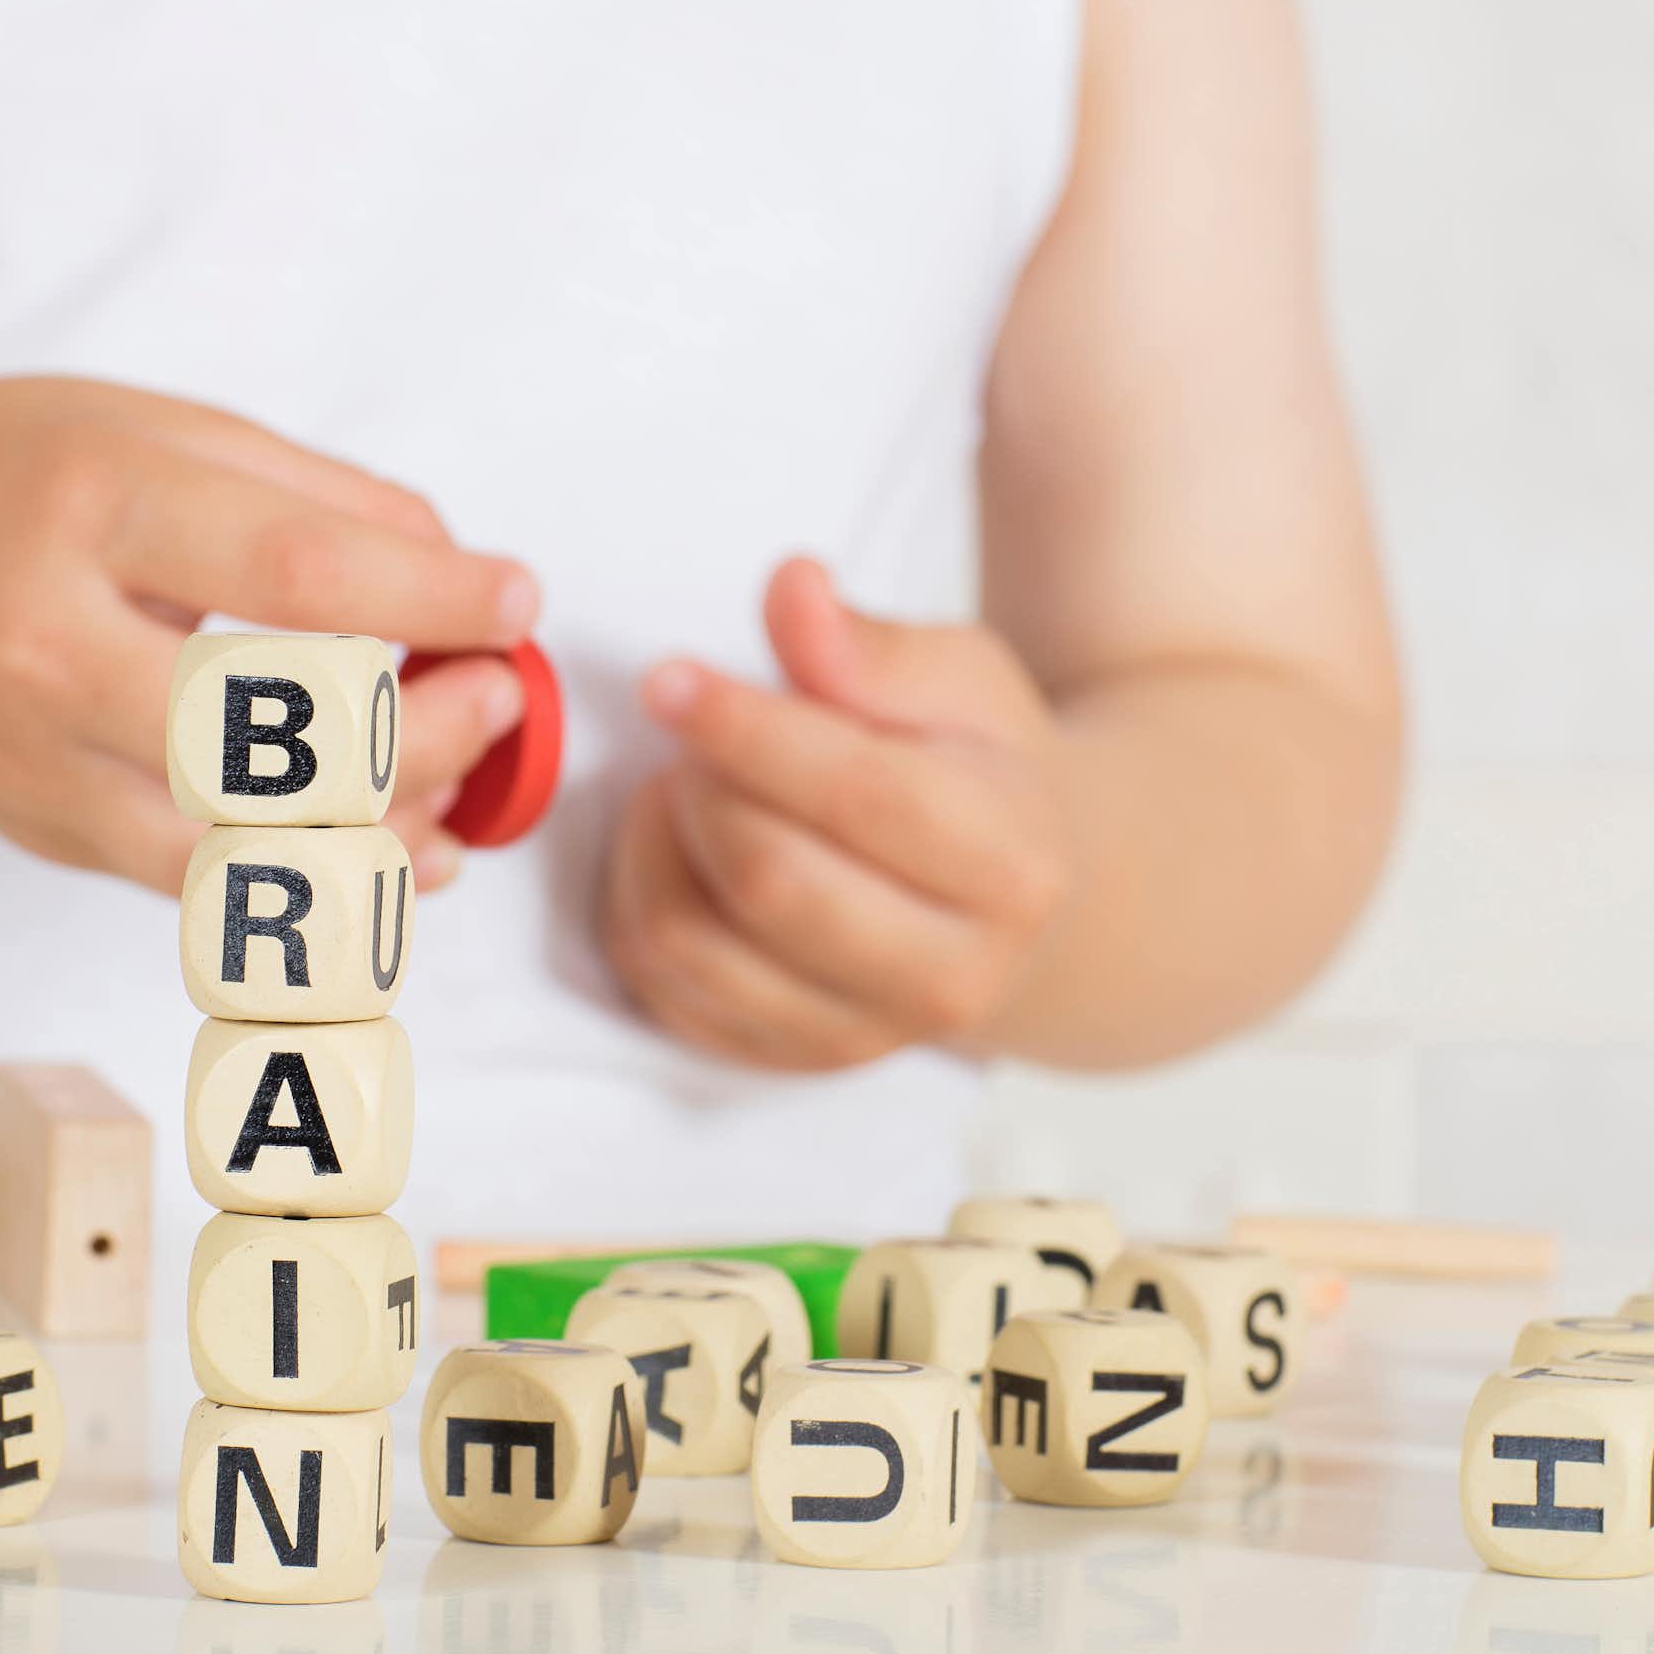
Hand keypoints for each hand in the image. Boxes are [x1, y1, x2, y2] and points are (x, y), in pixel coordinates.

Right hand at [0, 374, 535, 892]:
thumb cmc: (33, 474)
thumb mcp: (170, 431)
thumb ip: (325, 500)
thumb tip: (466, 581)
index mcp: (90, 508)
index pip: (297, 575)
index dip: (434, 601)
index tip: (517, 600)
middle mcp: (46, 643)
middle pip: (280, 738)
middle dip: (429, 731)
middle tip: (498, 693)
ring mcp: (33, 758)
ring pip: (249, 846)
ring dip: (391, 826)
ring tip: (463, 775)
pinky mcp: (39, 831)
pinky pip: (208, 888)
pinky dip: (324, 881)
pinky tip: (403, 849)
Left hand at [601, 559, 1075, 1071]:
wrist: (1014, 901)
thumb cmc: (978, 770)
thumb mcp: (961, 680)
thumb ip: (873, 644)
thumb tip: (794, 590)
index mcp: (1010, 867)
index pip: (856, 797)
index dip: (748, 730)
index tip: (670, 676)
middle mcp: (948, 978)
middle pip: (767, 880)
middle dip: (704, 786)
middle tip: (696, 729)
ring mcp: (861, 1038)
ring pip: (691, 943)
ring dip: (655, 843)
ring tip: (688, 783)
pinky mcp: (783, 1063)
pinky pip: (659, 985)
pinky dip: (638, 901)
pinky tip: (678, 847)